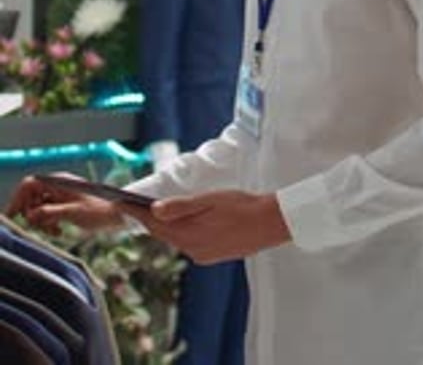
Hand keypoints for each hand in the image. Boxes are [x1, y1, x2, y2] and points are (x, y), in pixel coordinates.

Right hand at [5, 173, 123, 234]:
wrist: (118, 214)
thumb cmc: (100, 211)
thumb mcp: (74, 213)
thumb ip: (51, 213)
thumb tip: (30, 215)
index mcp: (59, 182)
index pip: (30, 184)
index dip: (19, 199)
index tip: (16, 216)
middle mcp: (58, 186)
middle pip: (31, 197)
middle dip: (32, 213)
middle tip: (40, 227)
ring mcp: (61, 195)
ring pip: (39, 206)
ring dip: (41, 221)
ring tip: (54, 231)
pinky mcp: (65, 205)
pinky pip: (48, 213)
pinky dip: (49, 223)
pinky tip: (58, 231)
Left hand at [121, 189, 290, 263]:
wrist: (269, 223)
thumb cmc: (242, 206)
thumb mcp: (209, 200)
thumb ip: (181, 207)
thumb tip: (155, 210)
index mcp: (189, 234)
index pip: (154, 223)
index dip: (134, 212)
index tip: (118, 202)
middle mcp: (192, 249)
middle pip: (162, 233)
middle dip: (146, 219)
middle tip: (129, 204)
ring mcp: (202, 255)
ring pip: (175, 239)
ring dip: (164, 226)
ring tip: (152, 211)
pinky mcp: (211, 256)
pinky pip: (188, 244)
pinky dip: (180, 232)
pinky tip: (181, 222)